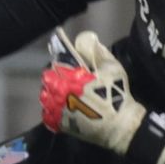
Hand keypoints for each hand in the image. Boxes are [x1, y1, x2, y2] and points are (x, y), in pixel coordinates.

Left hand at [40, 30, 147, 153]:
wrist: (119, 125)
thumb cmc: (116, 94)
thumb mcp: (112, 67)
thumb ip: (97, 51)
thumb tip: (87, 38)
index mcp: (70, 77)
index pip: (57, 62)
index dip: (61, 59)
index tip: (65, 59)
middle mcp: (60, 93)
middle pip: (49, 79)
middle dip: (57, 76)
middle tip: (69, 78)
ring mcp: (58, 110)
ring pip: (46, 96)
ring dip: (53, 92)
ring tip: (65, 93)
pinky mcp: (59, 124)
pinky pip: (48, 114)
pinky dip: (53, 110)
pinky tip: (63, 107)